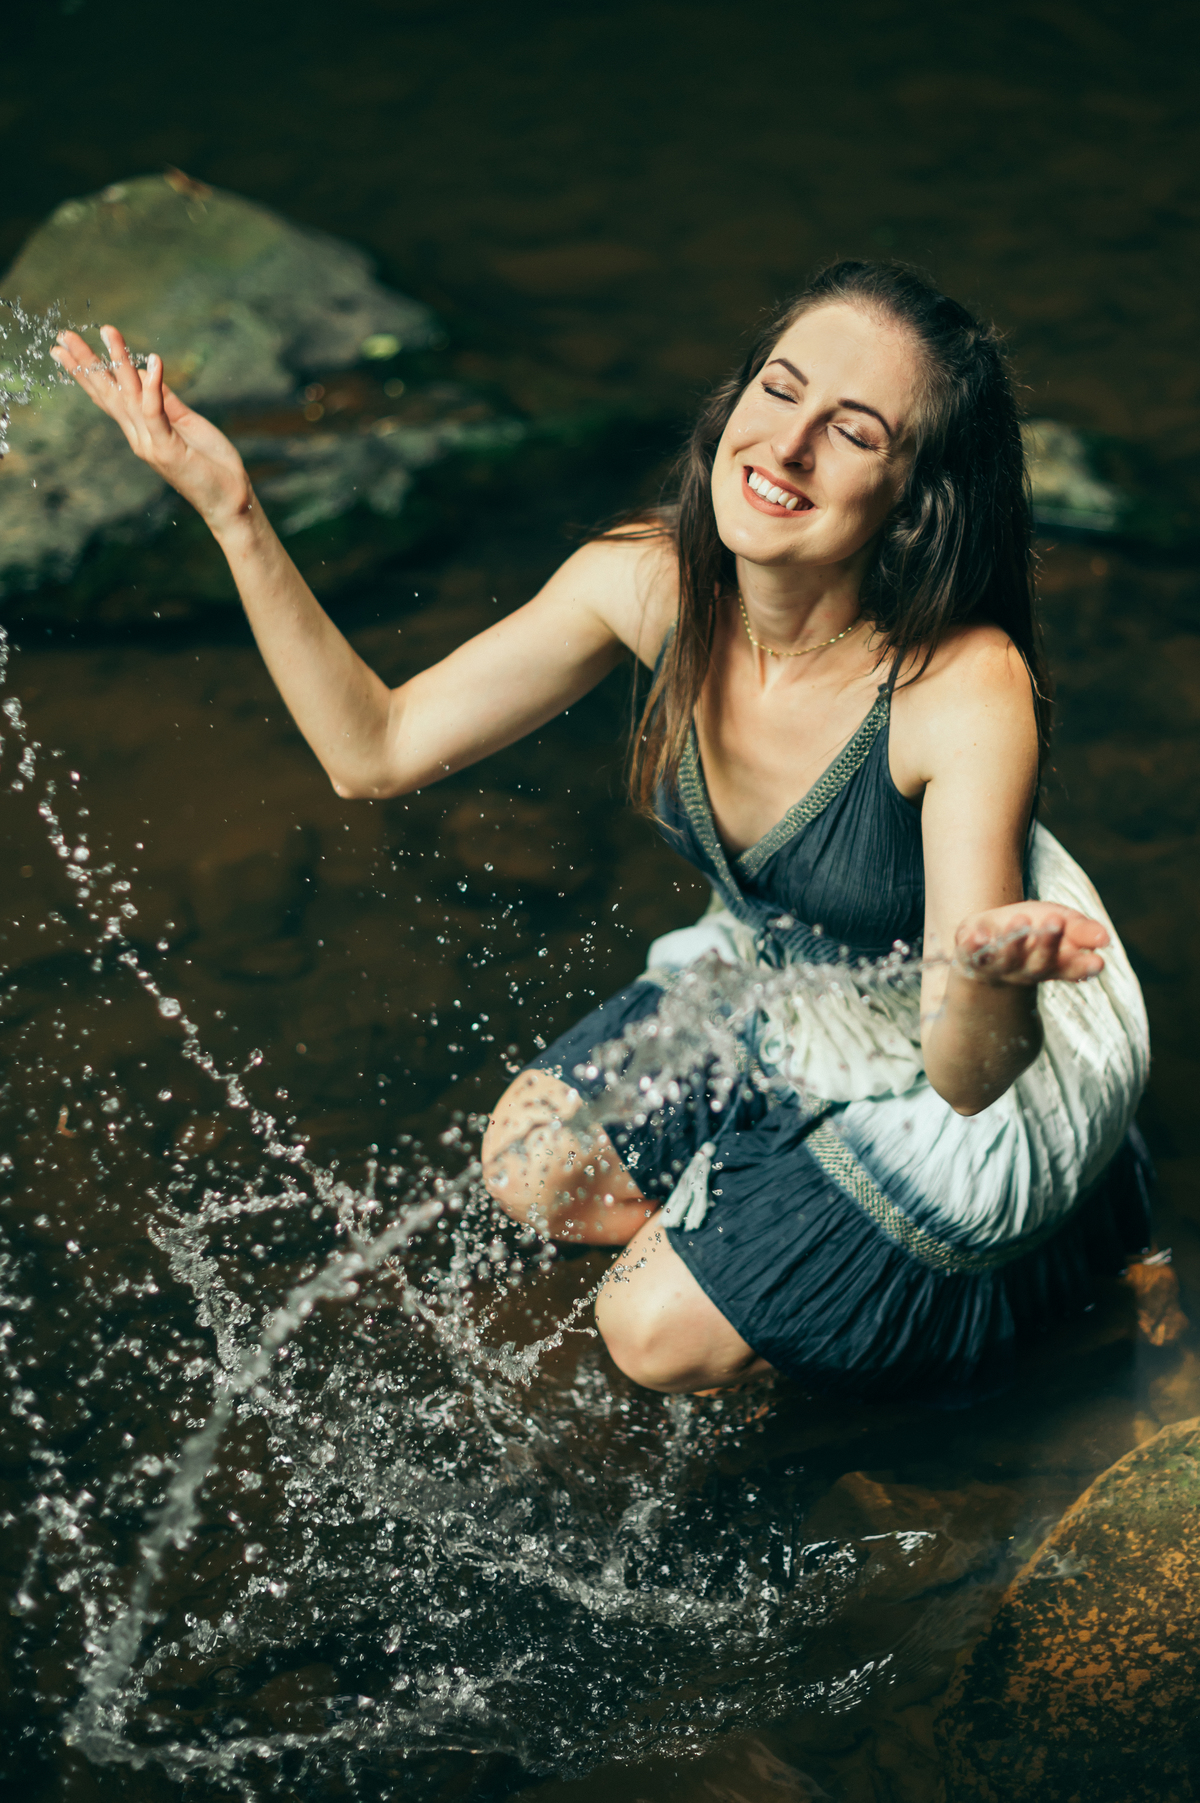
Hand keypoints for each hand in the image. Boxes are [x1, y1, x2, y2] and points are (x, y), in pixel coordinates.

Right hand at [50, 325, 252, 533]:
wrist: (230, 501)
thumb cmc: (211, 464)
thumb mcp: (186, 423)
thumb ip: (166, 400)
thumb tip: (147, 369)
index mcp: (141, 429)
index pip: (108, 396)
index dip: (88, 372)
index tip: (67, 347)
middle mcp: (138, 436)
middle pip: (107, 394)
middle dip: (85, 363)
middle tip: (62, 336)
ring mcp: (150, 443)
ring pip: (129, 396)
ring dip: (118, 362)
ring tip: (107, 331)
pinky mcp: (167, 449)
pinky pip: (156, 412)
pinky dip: (153, 387)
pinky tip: (153, 361)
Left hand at [953, 900, 1107, 985]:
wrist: (986, 941)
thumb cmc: (1032, 930)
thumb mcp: (1061, 922)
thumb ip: (1081, 930)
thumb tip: (1104, 938)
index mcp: (1054, 964)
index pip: (1072, 969)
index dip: (1083, 967)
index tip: (1097, 963)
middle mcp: (1027, 970)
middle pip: (1039, 963)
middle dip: (1047, 943)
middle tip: (1055, 922)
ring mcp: (998, 967)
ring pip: (1006, 959)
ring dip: (1013, 941)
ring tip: (1020, 920)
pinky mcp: (971, 958)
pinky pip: (971, 955)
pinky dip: (972, 946)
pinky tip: (977, 936)